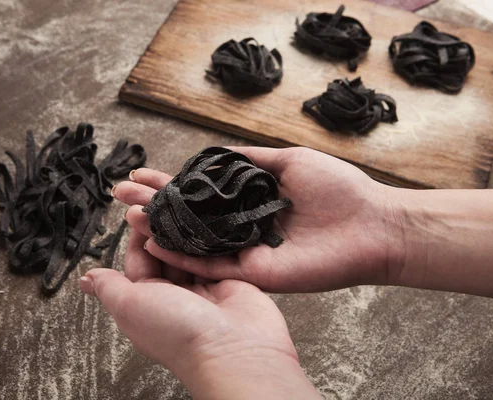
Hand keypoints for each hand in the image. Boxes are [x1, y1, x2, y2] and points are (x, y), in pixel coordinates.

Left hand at [79, 229, 320, 398]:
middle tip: (160, 203)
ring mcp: (203, 290)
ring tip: (181, 206)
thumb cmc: (178, 331)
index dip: (136, 238)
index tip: (138, 211)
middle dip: (160, 230)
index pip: (137, 263)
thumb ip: (109, 288)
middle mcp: (174, 297)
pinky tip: (205, 219)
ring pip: (189, 252)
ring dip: (184, 232)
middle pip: (164, 255)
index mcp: (146, 303)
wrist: (236, 348)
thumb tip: (86, 280)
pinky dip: (208, 239)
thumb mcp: (130, 306)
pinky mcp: (229, 282)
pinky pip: (214, 255)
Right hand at [113, 146, 401, 292]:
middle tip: (120, 193)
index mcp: (247, 203)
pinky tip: (157, 242)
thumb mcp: (287, 161)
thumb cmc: (338, 190)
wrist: (371, 223)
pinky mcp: (254, 273)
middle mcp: (241, 228)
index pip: (198, 193)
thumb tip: (213, 154)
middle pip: (187, 218)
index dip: (168, 183)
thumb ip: (248, 161)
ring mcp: (245, 251)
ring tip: (129, 213)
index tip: (139, 172)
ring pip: (193, 243)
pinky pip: (212, 266)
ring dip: (159, 229)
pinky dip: (183, 256)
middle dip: (153, 204)